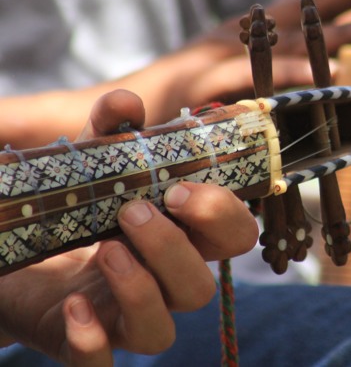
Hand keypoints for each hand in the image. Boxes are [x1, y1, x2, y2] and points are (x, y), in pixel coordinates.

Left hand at [0, 90, 257, 365]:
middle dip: (177, 249)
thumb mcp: (93, 163)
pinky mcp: (85, 342)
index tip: (180, 188)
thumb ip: (111, 132)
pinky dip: (93, 341)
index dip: (222, 215)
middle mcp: (162, 281)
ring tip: (105, 247)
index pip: (233, 235)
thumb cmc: (76, 206)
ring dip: (141, 287)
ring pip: (163, 330)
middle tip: (136, 211)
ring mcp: (125, 316)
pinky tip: (72, 305)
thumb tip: (126, 104)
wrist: (22, 256)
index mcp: (179, 235)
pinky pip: (103, 365)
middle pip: (203, 285)